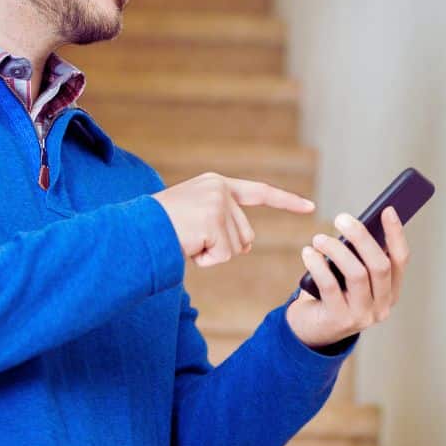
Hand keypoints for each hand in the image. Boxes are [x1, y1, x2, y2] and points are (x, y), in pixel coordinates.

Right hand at [152, 172, 315, 267]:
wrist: (134, 231)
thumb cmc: (160, 228)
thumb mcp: (194, 215)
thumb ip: (222, 222)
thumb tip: (245, 245)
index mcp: (218, 184)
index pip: (260, 192)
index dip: (287, 202)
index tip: (311, 207)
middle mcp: (221, 189)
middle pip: (246, 235)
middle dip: (223, 247)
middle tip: (191, 239)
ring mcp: (217, 204)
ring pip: (235, 248)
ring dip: (212, 255)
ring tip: (186, 240)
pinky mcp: (212, 221)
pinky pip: (223, 256)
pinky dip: (206, 260)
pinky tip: (186, 247)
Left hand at [285, 206, 409, 348]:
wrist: (311, 329)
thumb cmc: (334, 293)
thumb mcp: (349, 275)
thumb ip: (358, 256)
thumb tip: (356, 224)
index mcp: (391, 291)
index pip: (400, 259)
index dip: (396, 233)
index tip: (387, 209)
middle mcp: (382, 306)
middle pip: (379, 266)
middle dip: (362, 238)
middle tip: (341, 218)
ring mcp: (362, 316)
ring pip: (357, 275)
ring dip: (336, 250)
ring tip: (319, 238)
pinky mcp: (339, 320)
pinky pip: (330, 286)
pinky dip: (318, 265)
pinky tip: (308, 253)